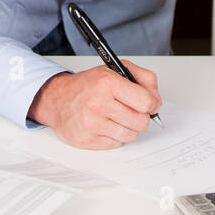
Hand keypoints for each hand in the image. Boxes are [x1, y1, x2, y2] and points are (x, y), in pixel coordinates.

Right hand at [28, 60, 161, 148]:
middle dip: (140, 117)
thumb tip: (156, 99)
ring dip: (128, 128)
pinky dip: (114, 136)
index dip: (152, 104)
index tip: (150, 104)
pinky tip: (105, 126)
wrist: (57, 99)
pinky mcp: (86, 140)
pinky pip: (116, 144)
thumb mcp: (115, 70)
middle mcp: (98, 103)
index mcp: (107, 82)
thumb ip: (142, 78)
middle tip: (131, 111)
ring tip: (117, 118)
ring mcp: (91, 123)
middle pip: (141, 122)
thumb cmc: (88, 85)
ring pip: (130, 135)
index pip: (146, 102)